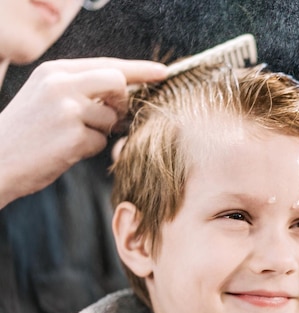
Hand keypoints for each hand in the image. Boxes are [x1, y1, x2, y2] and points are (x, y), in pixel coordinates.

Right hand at [0, 57, 166, 207]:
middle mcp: (61, 85)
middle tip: (113, 117)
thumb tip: (123, 93)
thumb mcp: (46, 97)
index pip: (107, 64)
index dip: (139, 69)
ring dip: (100, 132)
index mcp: (55, 72)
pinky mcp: (72, 137)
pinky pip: (100, 142)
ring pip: (111, 118)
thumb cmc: (25, 132)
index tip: (162, 72)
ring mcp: (67, 110)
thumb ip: (80, 89)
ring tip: (70, 136)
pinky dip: (89, 148)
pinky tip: (64, 150)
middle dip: (122, 102)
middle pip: (118, 83)